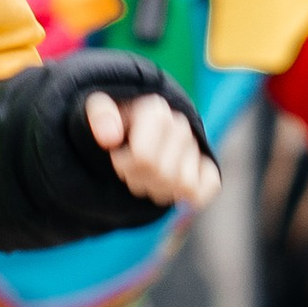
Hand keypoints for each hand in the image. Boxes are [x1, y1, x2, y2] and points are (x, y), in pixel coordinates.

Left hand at [85, 88, 217, 216]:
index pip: (144, 158)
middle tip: (128, 168)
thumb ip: (100, 116)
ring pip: (184, 186)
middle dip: (137, 178)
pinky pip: (209, 188)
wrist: (135, 124)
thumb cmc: (115, 121)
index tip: (115, 154)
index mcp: (155, 111)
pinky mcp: (208, 165)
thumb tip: (109, 138)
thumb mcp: (98, 110)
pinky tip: (170, 187)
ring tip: (146, 175)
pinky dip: (190, 196)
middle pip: (161, 175)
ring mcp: (196, 146)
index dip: (123, 164)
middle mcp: (180, 126)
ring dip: (158, 189)